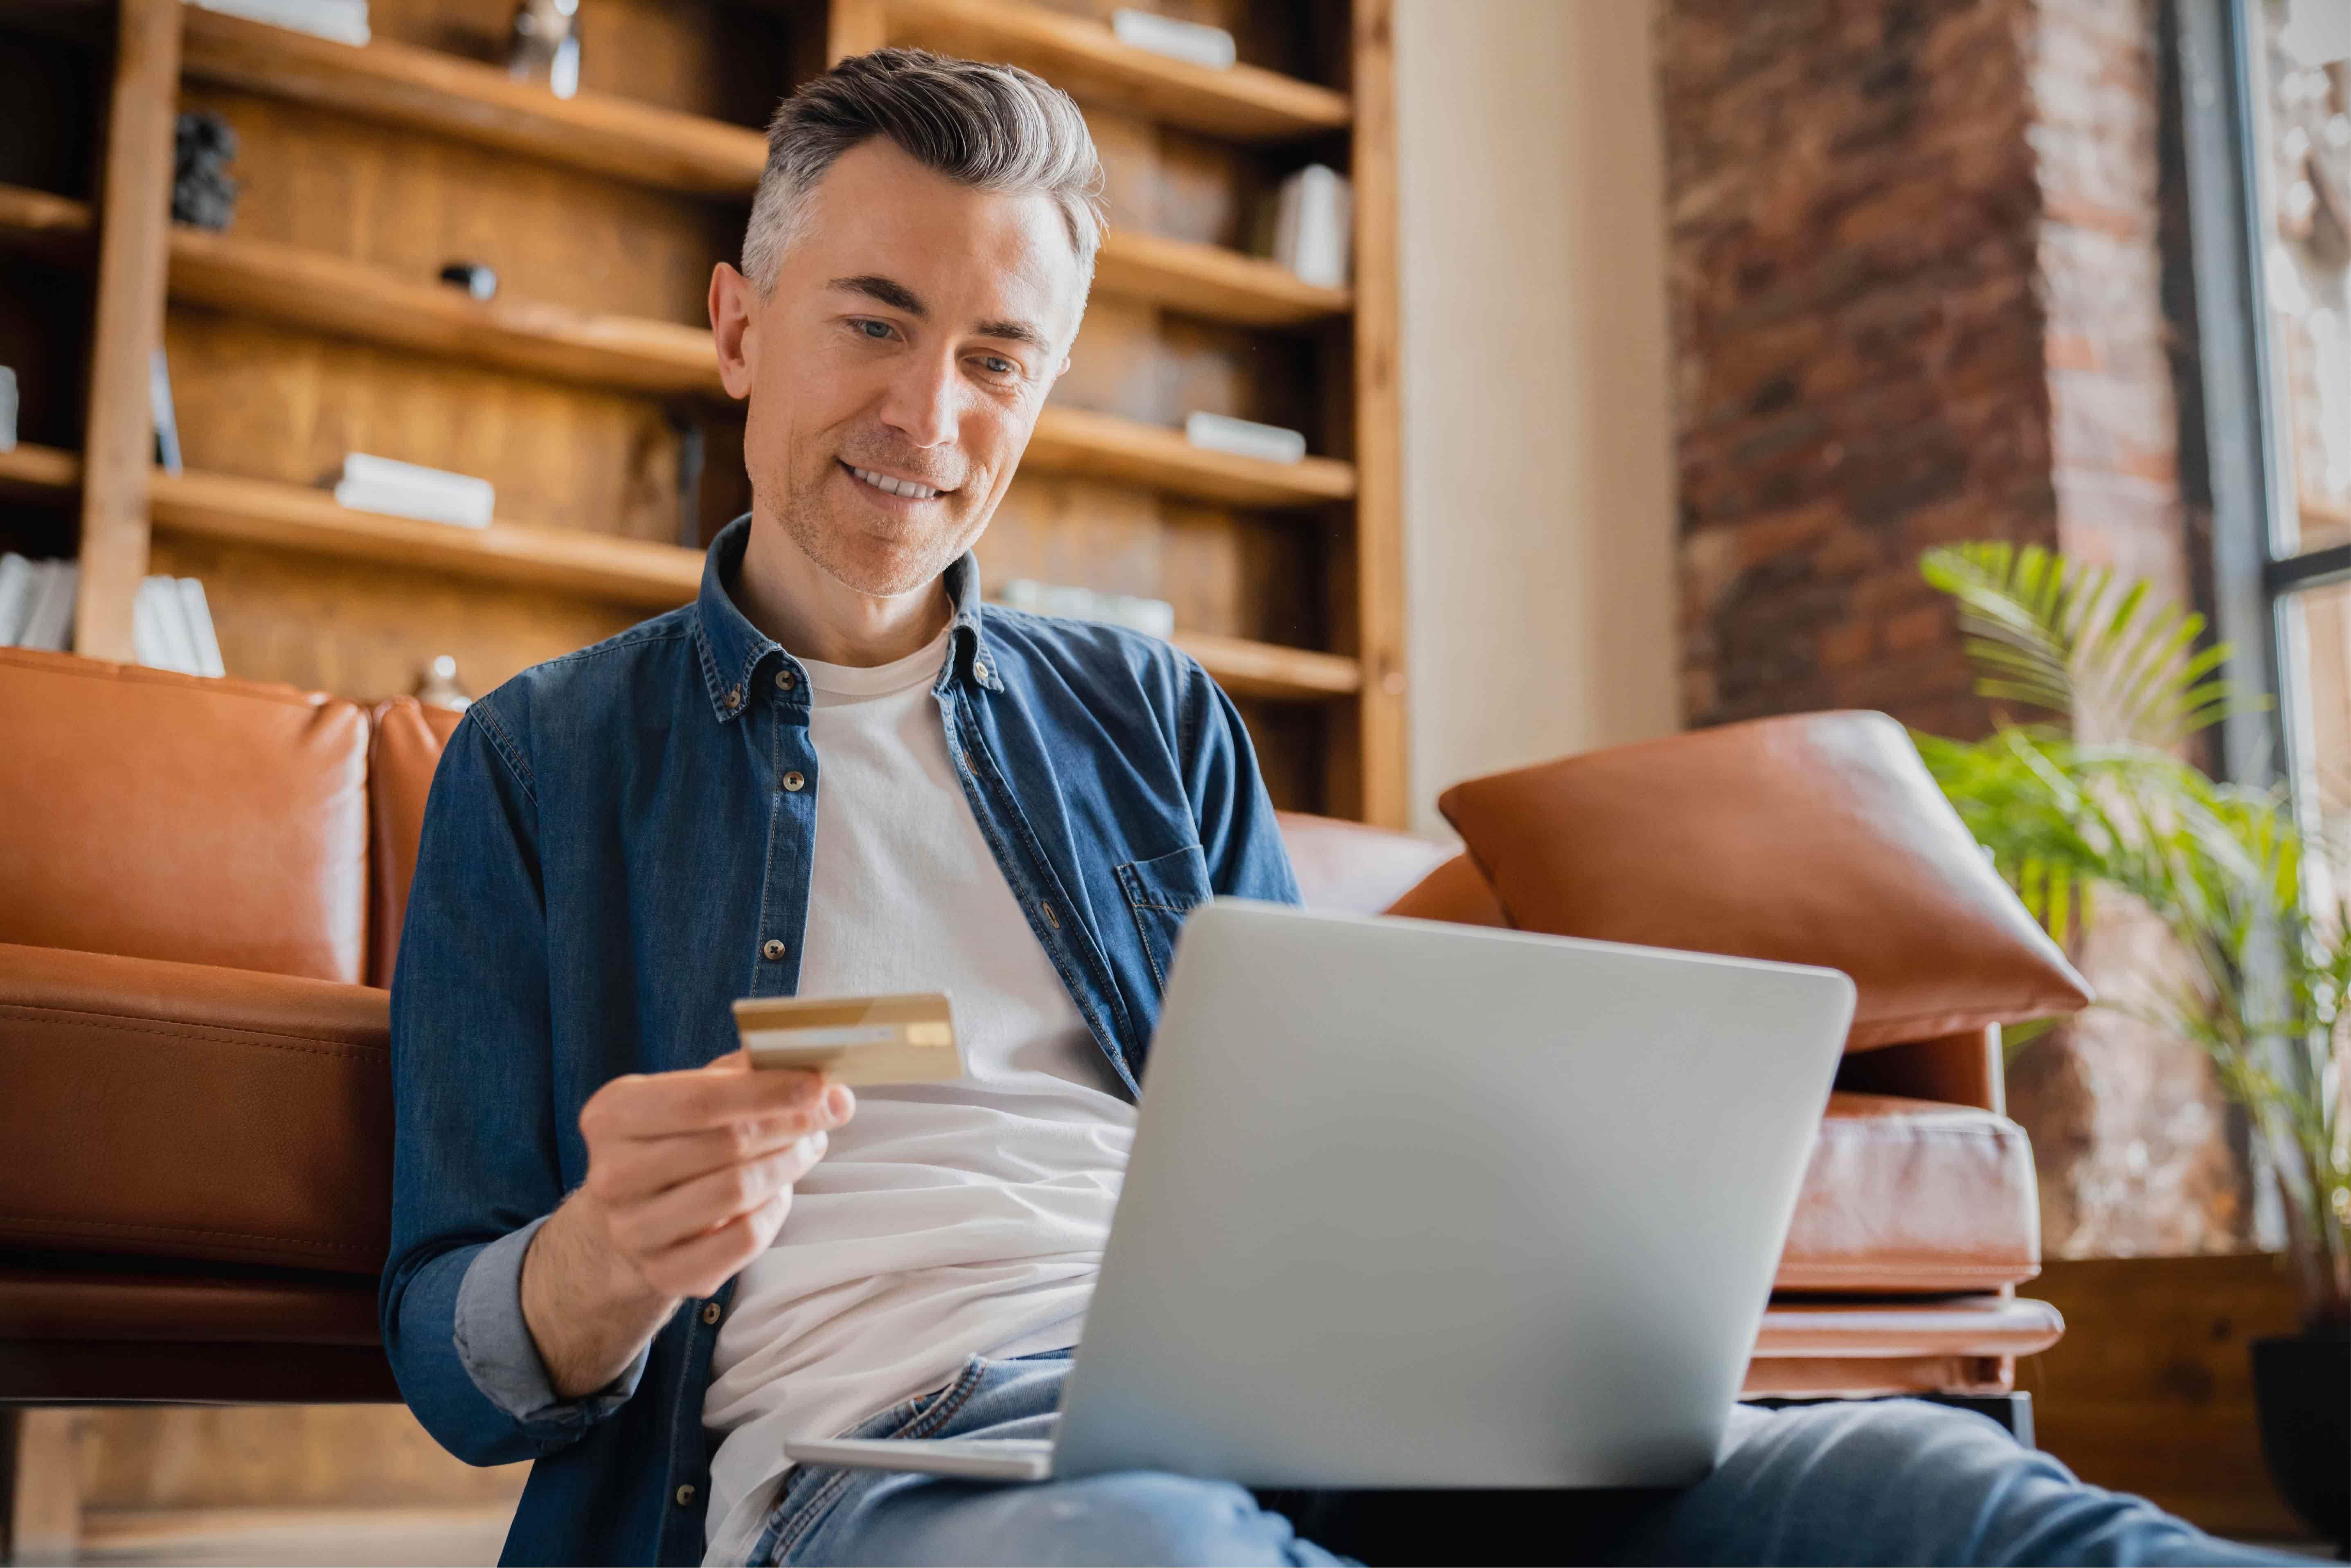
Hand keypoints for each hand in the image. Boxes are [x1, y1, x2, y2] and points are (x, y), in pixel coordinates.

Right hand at [521, 1052, 854, 1396]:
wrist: (632, 1216)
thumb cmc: (676, 1141)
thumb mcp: (693, 1094)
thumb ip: (748, 1077)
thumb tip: (822, 1083)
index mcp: (612, 1116)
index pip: (700, 1099)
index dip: (768, 1091)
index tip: (819, 1083)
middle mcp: (612, 1175)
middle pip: (727, 1144)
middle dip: (792, 1123)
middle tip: (830, 1111)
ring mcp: (633, 1231)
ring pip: (737, 1191)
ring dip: (789, 1164)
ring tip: (808, 1145)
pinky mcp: (664, 1273)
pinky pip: (744, 1238)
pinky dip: (775, 1209)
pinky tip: (781, 1191)